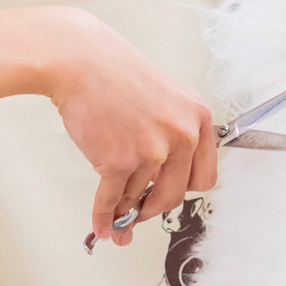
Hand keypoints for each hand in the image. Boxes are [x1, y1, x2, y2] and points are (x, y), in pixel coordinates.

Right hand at [41, 10, 217, 246]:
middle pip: (175, 195)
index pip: (204, 175)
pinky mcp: (119, 161)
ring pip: (138, 197)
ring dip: (123, 209)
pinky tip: (102, 223)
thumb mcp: (165, 100)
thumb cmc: (115, 74)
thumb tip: (158, 183)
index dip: (183, 190)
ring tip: (114, 213)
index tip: (168, 194)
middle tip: (141, 212)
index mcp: (198, 119)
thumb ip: (170, 138)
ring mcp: (151, 150)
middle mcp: (182, 135)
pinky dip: (105, 216)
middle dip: (154, 208)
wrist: (81, 62)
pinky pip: (113, 200)